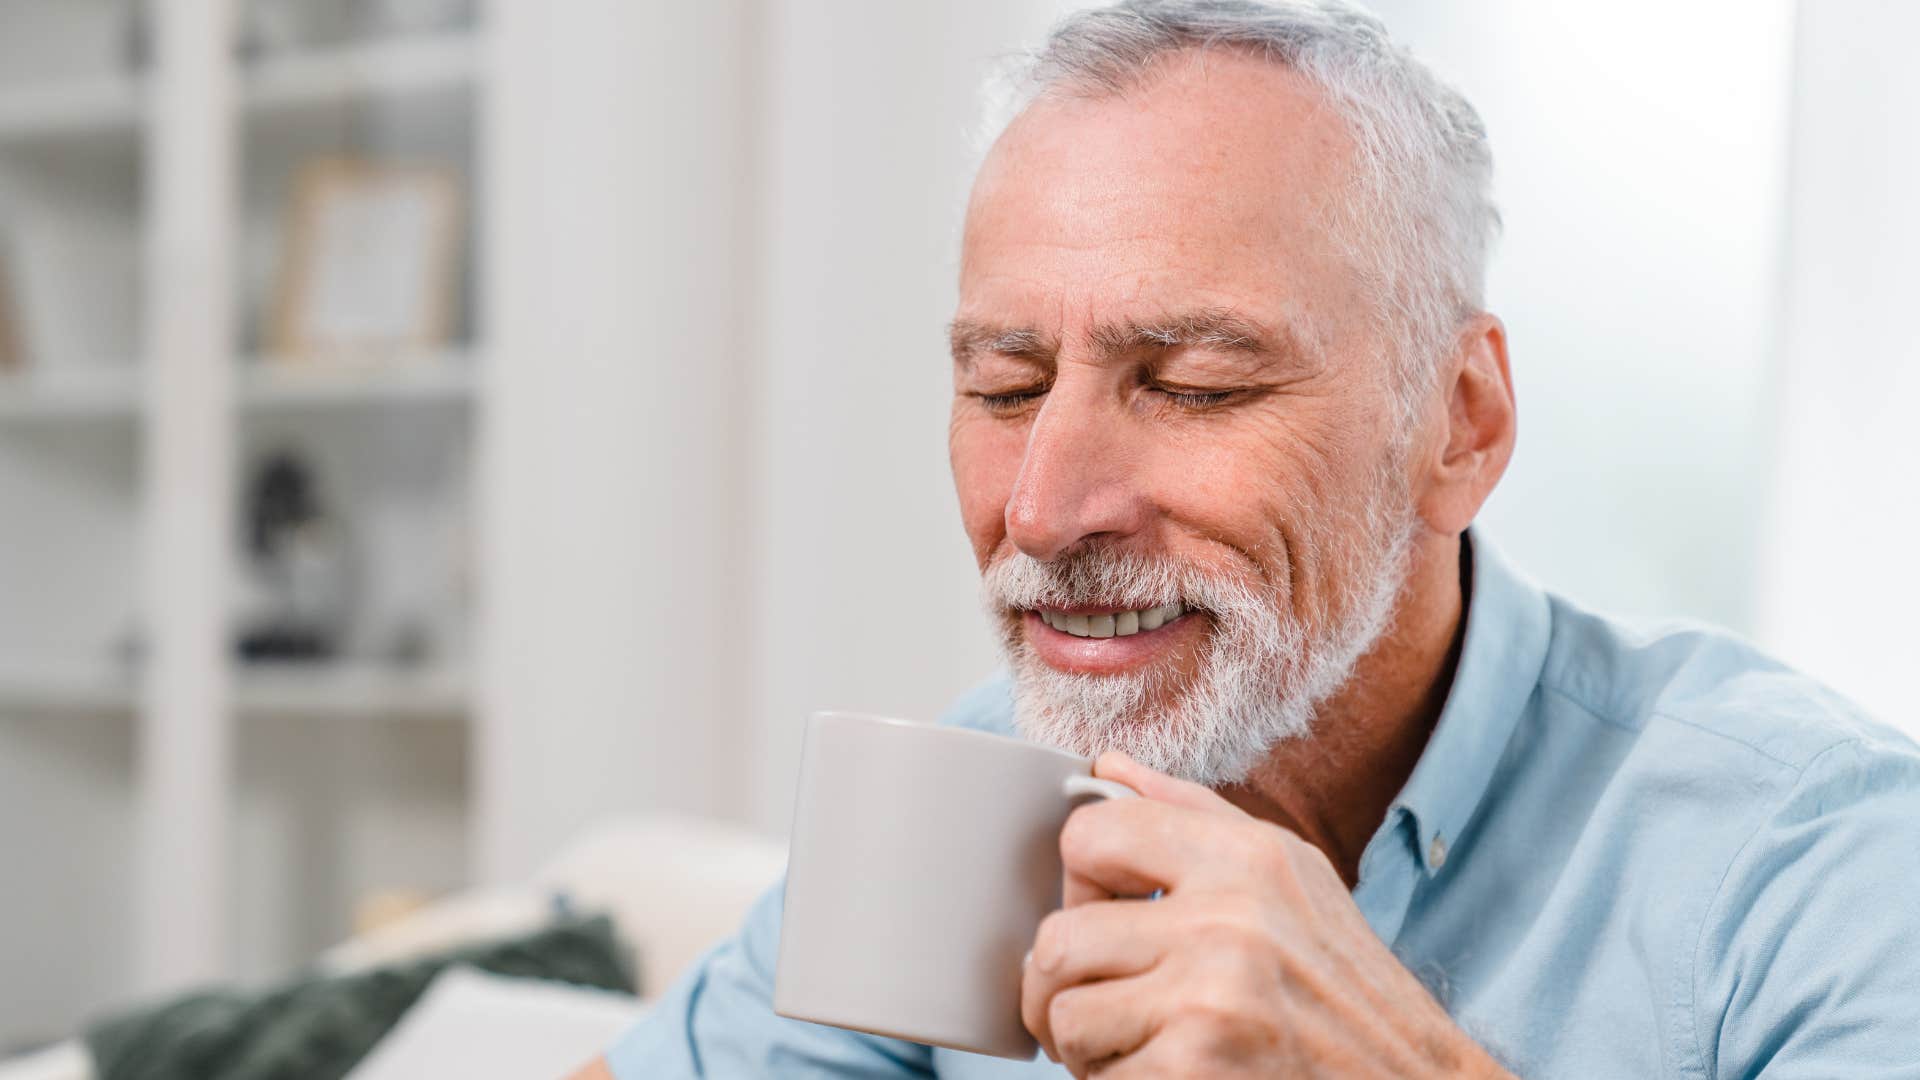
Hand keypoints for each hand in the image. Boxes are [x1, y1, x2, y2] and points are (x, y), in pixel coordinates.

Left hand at [1020, 752, 1512, 1078]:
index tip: (1102, 917)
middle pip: (1059, 940)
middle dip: (1065, 985)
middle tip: (1107, 1005)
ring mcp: (1210, 999)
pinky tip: (1172, 1077)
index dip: (1077, 884)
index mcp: (1247, 857)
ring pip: (1065, 1015)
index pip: (1088, 834)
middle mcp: (1229, 919)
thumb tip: (1106, 767)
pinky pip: (1098, 1079)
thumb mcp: (1292, 877)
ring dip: (1088, 1045)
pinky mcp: (1195, 1069)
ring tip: (1141, 1045)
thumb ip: (1190, 814)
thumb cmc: (1345, 991)